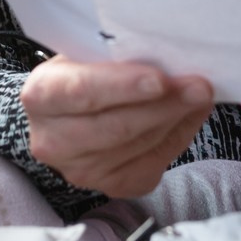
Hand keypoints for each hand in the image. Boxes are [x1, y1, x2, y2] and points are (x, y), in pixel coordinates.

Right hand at [20, 55, 213, 197]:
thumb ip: (116, 56)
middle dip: (164, 104)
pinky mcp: (111, 186)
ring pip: (140, 145)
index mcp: (41, 96)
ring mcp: (81, 170)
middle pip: (116, 126)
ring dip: (176, 118)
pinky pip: (153, 162)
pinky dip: (178, 136)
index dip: (122, 87)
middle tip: (199, 86)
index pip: (82, 92)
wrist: (67, 113)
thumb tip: (168, 57)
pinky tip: (188, 116)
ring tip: (198, 95)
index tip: (160, 80)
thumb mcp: (85, 54)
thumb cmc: (82, 73)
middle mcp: (53, 141)